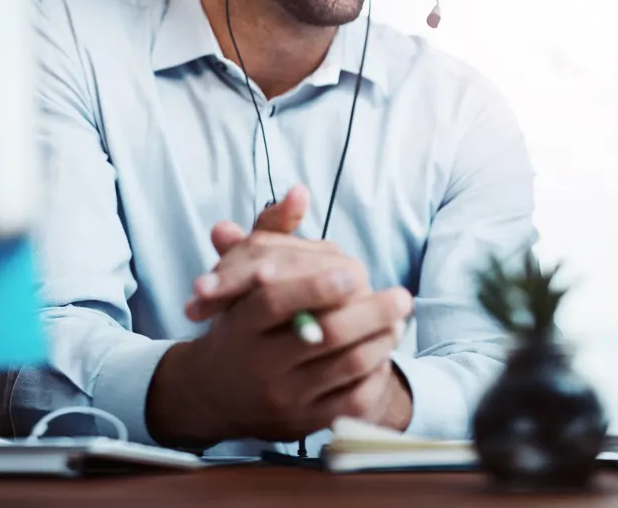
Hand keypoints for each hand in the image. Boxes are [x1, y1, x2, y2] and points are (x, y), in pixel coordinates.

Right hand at [146, 186, 414, 445]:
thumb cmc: (238, 323)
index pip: (276, 301)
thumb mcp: (240, 277)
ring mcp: (284, 399)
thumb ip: (270, 232)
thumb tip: (299, 192)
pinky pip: (354, 401)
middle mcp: (259, 365)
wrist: (215, 394)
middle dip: (371, 313)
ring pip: (347, 366)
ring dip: (382, 339)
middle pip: (324, 335)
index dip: (317, 285)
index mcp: (240, 325)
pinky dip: (376, 374)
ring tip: (399, 320)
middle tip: (402, 296)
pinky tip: (384, 354)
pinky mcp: (306, 425)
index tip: (356, 271)